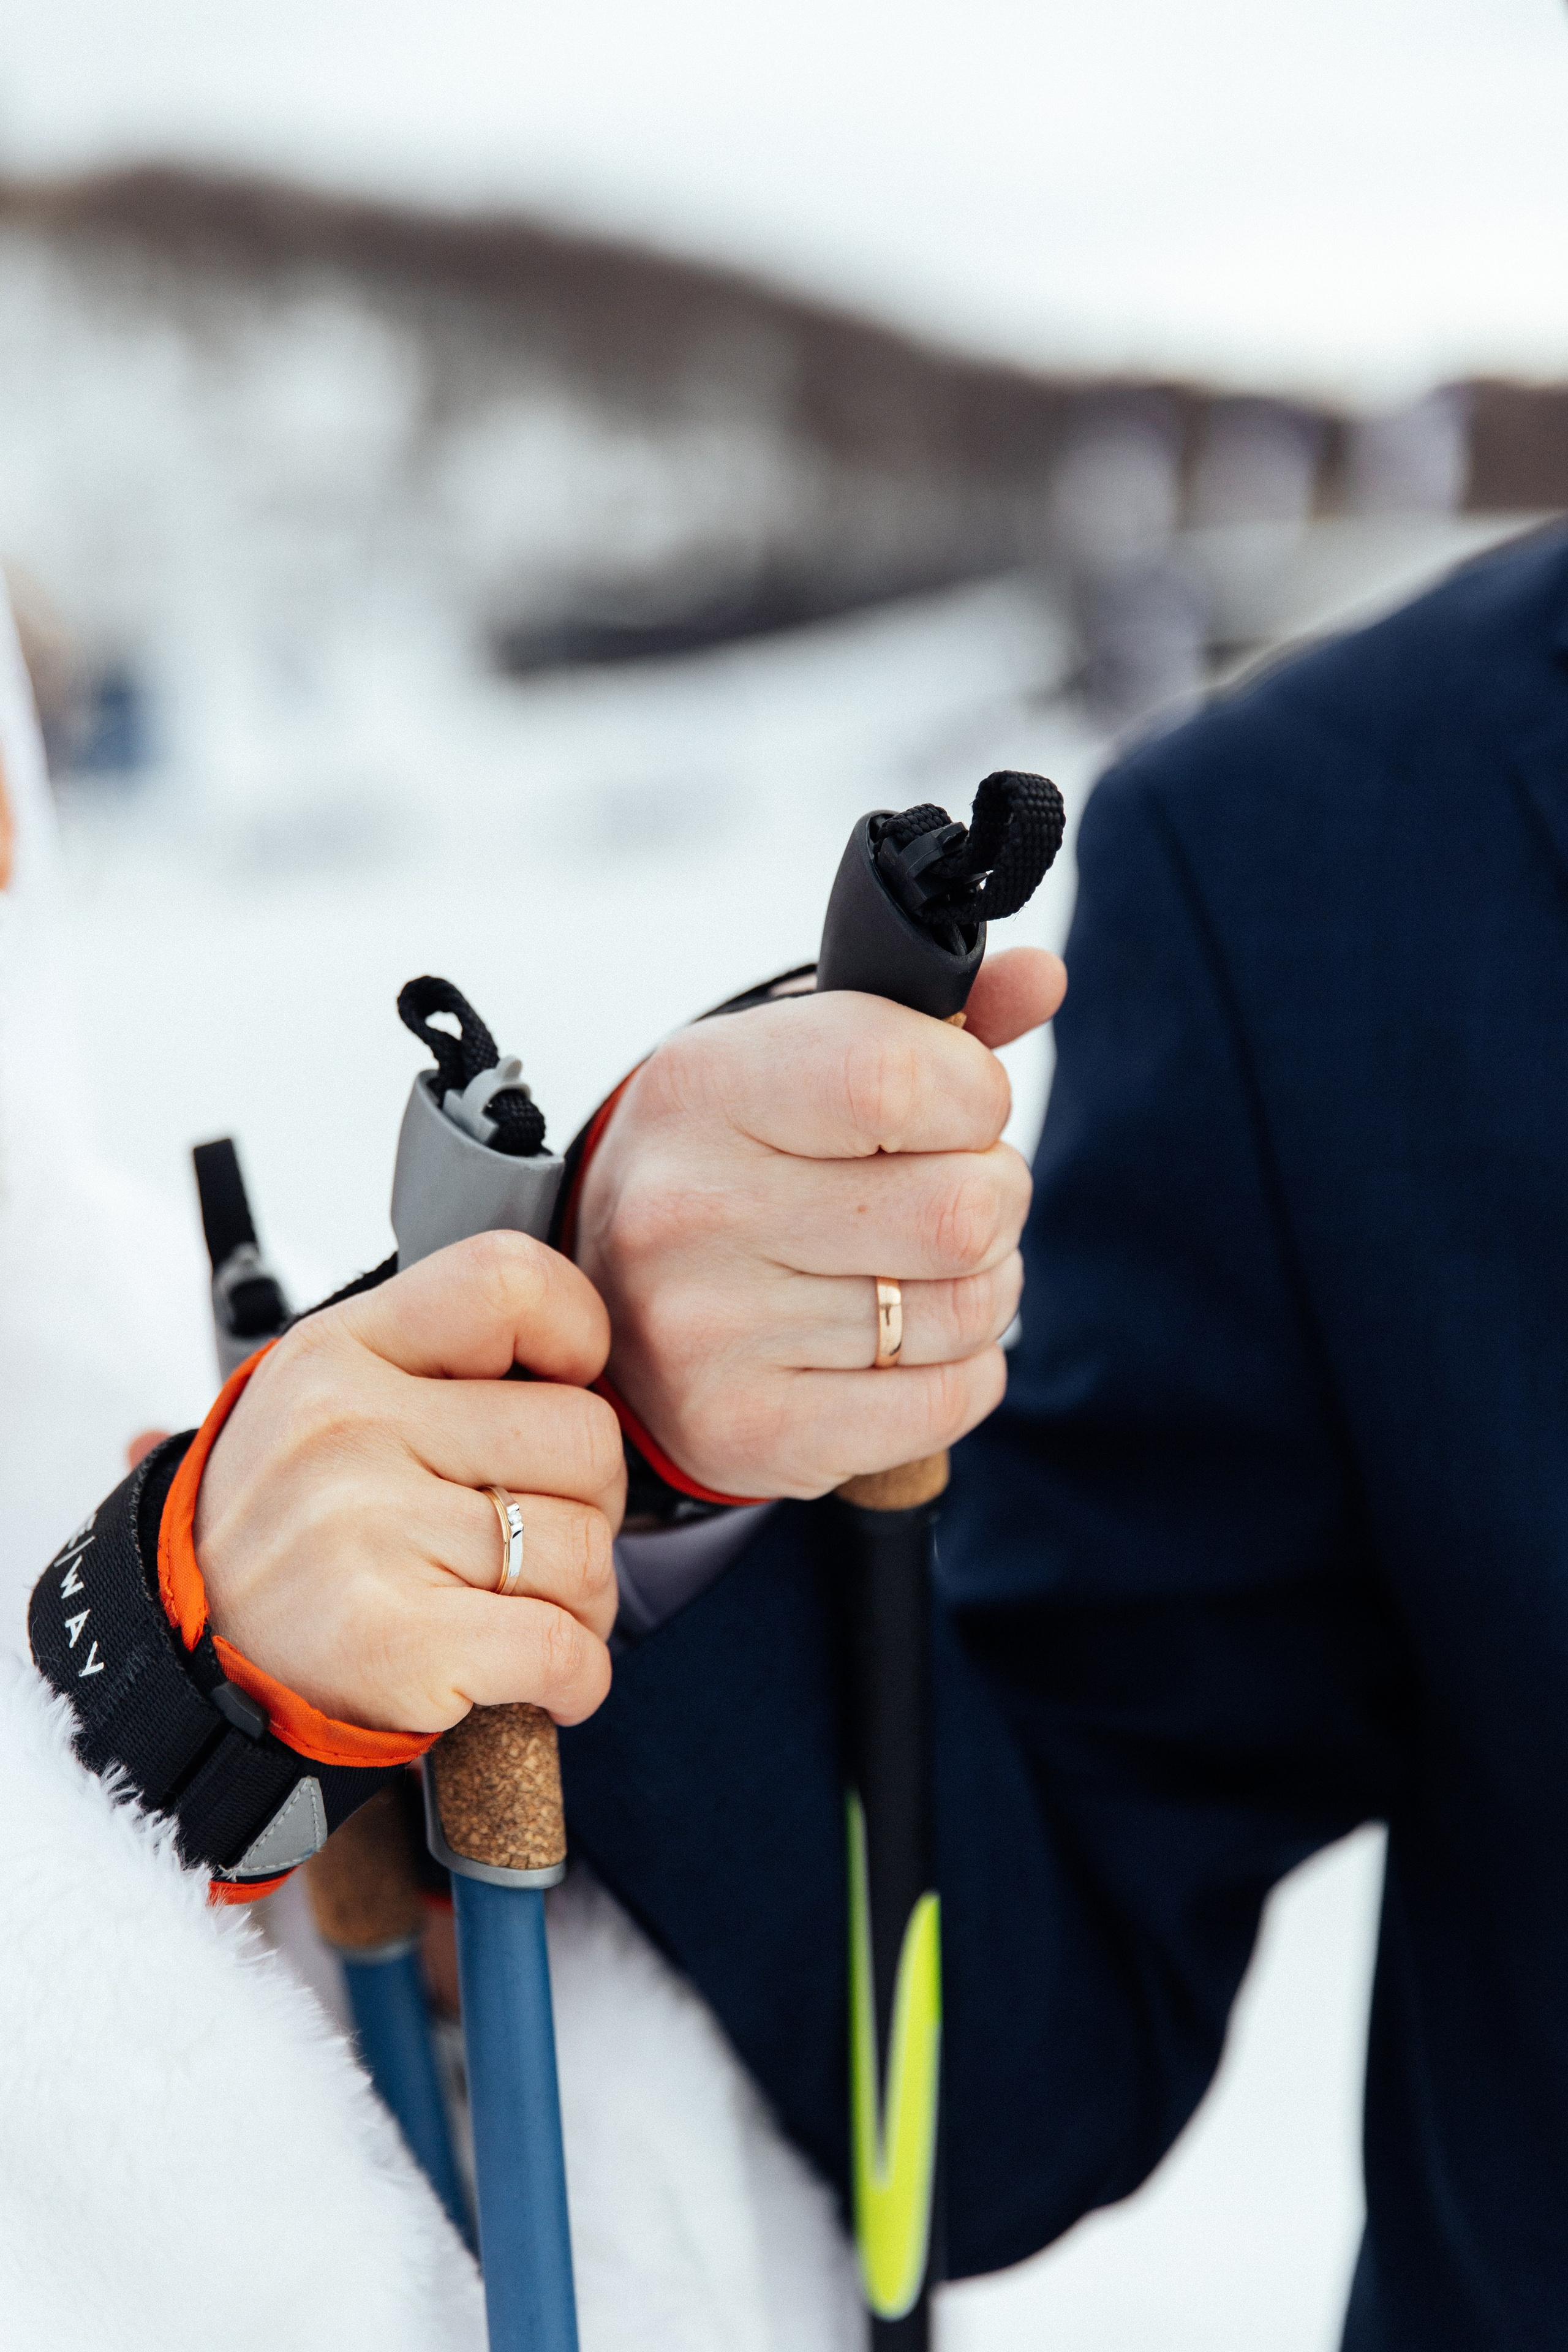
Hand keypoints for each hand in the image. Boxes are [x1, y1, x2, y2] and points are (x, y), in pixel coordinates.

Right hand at [193, 1234, 625, 1734]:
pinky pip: (565, 1647)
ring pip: (588, 1551)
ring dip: (584, 1601)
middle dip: (591, 1502)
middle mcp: (348, 1430)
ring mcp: (367, 1533)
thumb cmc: (298, 1526)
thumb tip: (586, 1363)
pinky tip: (540, 1681)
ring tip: (517, 1611)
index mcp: (339, 1351)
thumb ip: (442, 1361)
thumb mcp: (331, 1399)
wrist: (195, 1663)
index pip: (509, 1281)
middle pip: (585, 1437)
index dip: (575, 1333)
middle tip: (533, 1542)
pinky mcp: (395, 1642)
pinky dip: (576, 1677)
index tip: (562, 1387)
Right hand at [573, 944, 1065, 1498]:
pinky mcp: (746, 1433)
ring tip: (915, 1271)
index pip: (899, 1076)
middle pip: (962, 1210)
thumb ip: (931, 1019)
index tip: (955, 1108)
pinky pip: (948, 1402)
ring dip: (980, 1289)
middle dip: (990, 1200)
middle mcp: (688, 1209)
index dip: (974, 1096)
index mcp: (703, 1087)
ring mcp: (707, 1332)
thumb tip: (1044, 977)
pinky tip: (904, 1345)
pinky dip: (961, 1373)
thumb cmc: (737, 1162)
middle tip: (940, 1198)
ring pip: (968, 1310)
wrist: (611, 1300)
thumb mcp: (801, 1062)